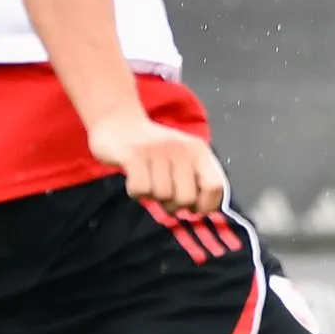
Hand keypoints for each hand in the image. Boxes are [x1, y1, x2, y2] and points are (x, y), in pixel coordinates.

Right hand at [88, 110, 226, 214]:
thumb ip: (196, 180)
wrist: (120, 123)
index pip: (215, 186)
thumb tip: (200, 210)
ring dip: (153, 197)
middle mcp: (182, 149)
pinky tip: (135, 180)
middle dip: (174, 205)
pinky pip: (140, 190)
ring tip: (149, 182)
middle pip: (187, 198)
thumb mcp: (183, 158)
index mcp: (199, 151)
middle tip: (164, 196)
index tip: (193, 209)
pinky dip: (136, 192)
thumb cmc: (155, 149)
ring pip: (162, 196)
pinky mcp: (134, 154)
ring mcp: (158, 151)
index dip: (205, 205)